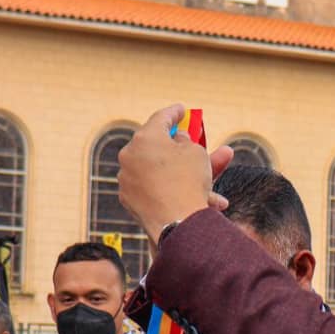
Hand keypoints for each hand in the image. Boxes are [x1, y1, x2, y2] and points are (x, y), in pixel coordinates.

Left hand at [117, 104, 232, 244]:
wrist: (177, 222)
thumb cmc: (188, 182)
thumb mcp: (196, 153)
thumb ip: (186, 142)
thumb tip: (178, 141)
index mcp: (145, 137)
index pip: (161, 118)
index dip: (175, 113)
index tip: (182, 110)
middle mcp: (130, 155)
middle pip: (157, 146)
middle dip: (177, 146)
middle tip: (190, 141)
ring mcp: (126, 178)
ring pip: (158, 171)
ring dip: (180, 173)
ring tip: (208, 180)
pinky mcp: (128, 199)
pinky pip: (153, 188)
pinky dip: (170, 190)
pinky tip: (192, 196)